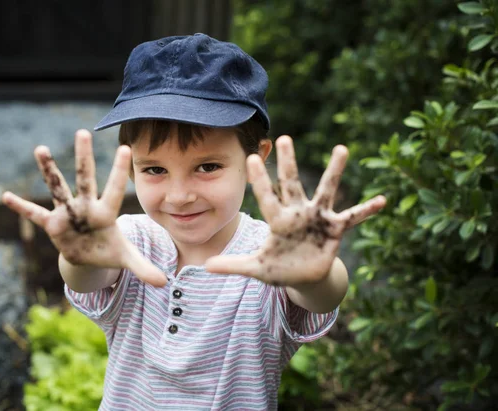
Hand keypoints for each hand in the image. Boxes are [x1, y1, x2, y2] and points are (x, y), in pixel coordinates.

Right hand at [2, 129, 166, 286]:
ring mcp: (68, 213)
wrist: (88, 256)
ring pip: (57, 188)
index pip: (114, 189)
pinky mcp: (53, 224)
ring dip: (49, 170)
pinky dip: (22, 207)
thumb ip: (144, 268)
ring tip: (41, 148)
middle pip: (85, 179)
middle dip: (84, 158)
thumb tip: (164, 283)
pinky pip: (35, 214)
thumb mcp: (126, 259)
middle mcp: (86, 206)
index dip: (118, 171)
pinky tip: (6, 196)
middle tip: (83, 132)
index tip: (125, 148)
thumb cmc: (108, 250)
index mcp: (106, 212)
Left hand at [205, 135, 385, 287]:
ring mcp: (317, 219)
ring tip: (341, 148)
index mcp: (278, 220)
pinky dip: (366, 211)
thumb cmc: (279, 268)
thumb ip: (233, 265)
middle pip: (292, 183)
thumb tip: (205, 267)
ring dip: (333, 171)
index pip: (266, 196)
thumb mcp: (256, 268)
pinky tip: (382, 200)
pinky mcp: (334, 230)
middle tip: (284, 138)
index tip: (251, 156)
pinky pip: (352, 218)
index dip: (260, 179)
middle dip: (288, 163)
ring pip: (326, 190)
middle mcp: (297, 213)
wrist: (304, 277)